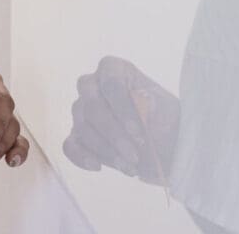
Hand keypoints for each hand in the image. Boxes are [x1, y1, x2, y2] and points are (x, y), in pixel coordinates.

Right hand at [63, 55, 178, 184]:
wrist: (167, 147)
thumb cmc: (167, 122)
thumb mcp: (168, 112)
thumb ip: (155, 104)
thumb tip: (142, 98)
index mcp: (114, 70)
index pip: (110, 82)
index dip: (122, 108)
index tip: (139, 132)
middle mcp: (93, 86)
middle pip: (91, 105)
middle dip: (113, 134)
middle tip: (135, 156)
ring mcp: (82, 111)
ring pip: (82, 128)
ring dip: (106, 151)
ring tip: (131, 168)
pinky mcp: (78, 135)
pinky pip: (70, 145)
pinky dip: (81, 157)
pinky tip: (98, 166)